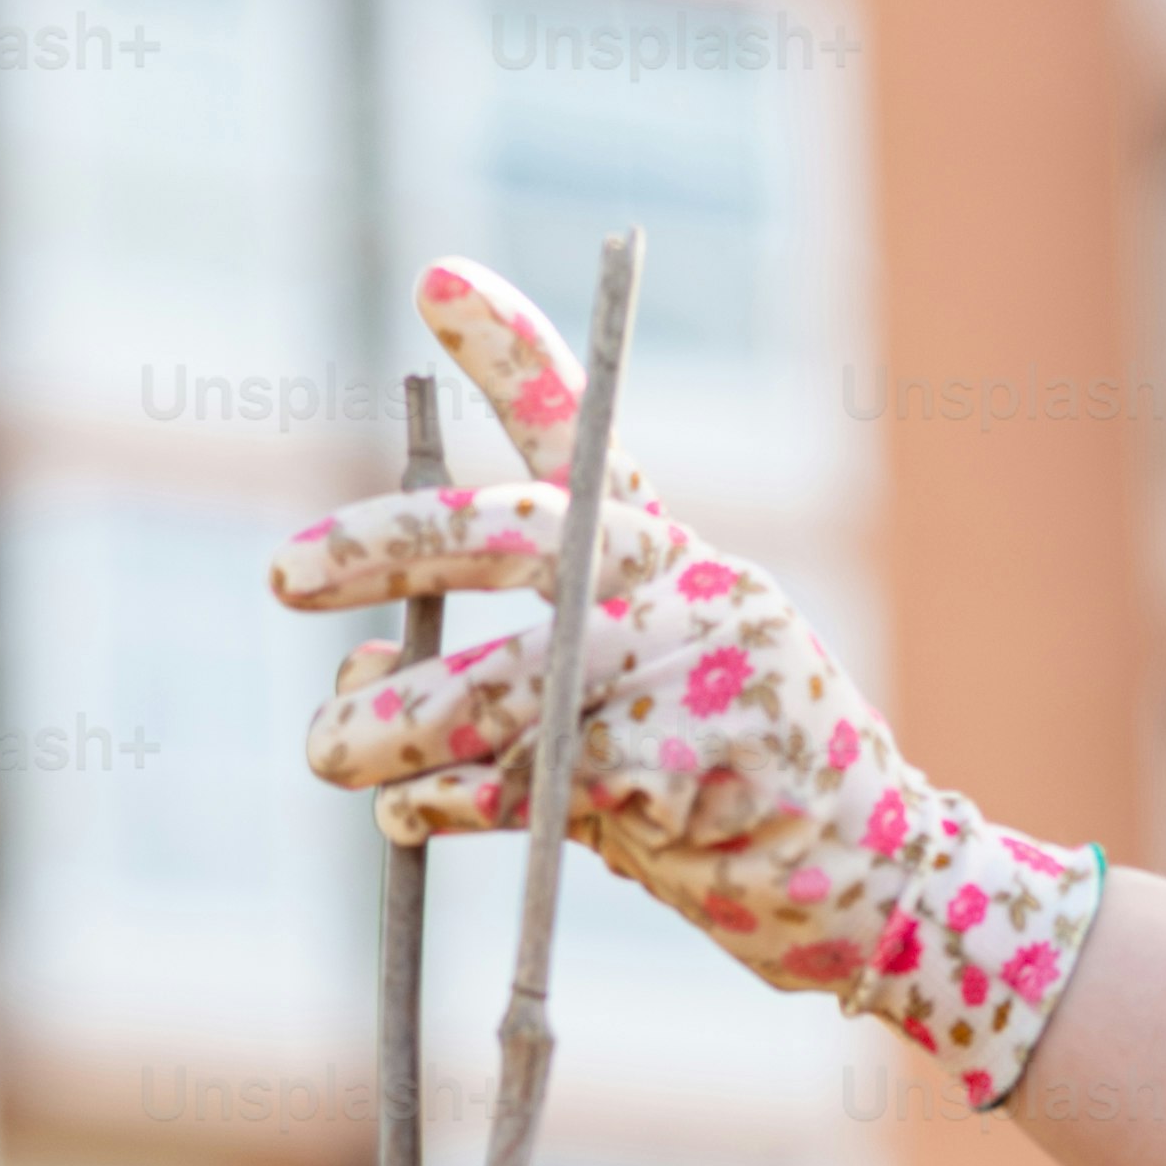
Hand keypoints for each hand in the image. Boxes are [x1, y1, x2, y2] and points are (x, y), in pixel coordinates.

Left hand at [276, 265, 1106, 1109]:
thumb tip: (355, 672)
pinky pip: (525, 781)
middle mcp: (684, 592)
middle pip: (516, 537)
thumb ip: (506, 688)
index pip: (584, 436)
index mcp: (672, 562)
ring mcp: (691, 674)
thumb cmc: (733, 806)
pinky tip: (412, 812)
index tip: (435, 275)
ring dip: (395, 719)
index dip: (509, 353)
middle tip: (285, 573)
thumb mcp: (620, 719)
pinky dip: (449, 802)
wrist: (880, 890)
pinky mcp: (684, 765)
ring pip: (503, 682)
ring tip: (329, 751)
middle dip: (387, 546)